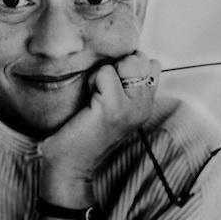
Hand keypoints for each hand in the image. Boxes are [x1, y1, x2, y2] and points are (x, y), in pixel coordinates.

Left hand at [40, 51, 160, 181]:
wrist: (68, 164)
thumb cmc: (81, 130)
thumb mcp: (111, 104)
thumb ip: (123, 84)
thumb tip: (123, 56)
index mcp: (145, 105)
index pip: (152, 65)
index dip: (127, 65)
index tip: (110, 85)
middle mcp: (144, 107)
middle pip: (142, 59)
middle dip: (118, 65)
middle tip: (101, 89)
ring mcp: (132, 108)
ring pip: (128, 62)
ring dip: (104, 73)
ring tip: (95, 94)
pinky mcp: (114, 108)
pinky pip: (105, 72)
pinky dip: (93, 80)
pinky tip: (88, 101)